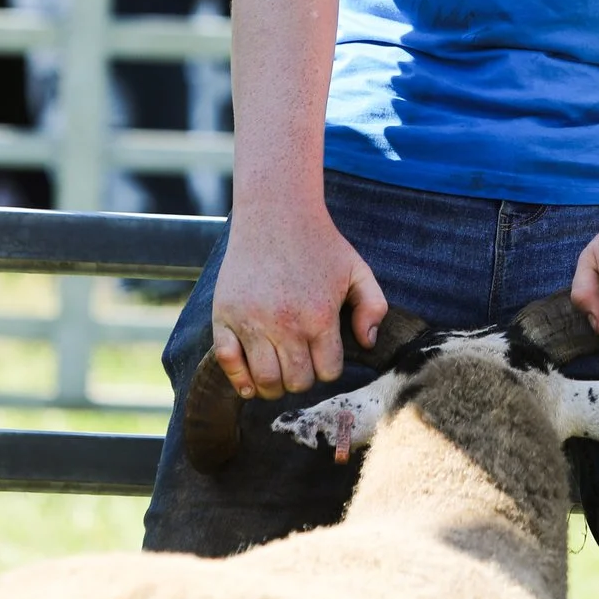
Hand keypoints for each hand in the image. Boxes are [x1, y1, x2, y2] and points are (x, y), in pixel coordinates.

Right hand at [209, 205, 386, 400]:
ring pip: (265, 380)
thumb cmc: (319, 243)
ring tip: (279, 372)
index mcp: (320, 316)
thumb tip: (366, 343)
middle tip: (301, 363)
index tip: (323, 355)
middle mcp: (286, 324)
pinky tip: (250, 380)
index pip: (327, 372)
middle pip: (297, 381)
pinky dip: (239, 379)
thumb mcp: (358, 270)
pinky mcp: (225, 316)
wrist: (275, 213)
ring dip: (274, 385)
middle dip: (303, 378)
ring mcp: (252, 322)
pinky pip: (228, 362)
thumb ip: (373, 306)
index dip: (328, 367)